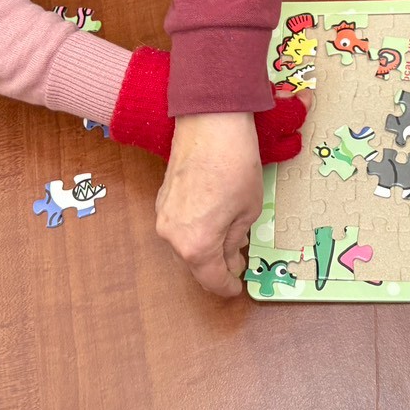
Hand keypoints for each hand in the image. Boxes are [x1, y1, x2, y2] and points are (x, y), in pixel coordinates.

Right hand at [156, 112, 265, 296]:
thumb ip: (235, 240)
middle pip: (196, 263)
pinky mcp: (162, 198)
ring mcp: (163, 215)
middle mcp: (172, 236)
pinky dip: (196, 229)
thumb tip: (231, 255)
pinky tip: (214, 216)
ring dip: (207, 246)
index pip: (212, 280)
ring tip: (231, 235)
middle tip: (239, 261)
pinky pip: (180, 225)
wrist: (210, 121)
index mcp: (196, 245)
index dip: (229, 286)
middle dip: (218, 265)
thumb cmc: (234, 164)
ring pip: (186, 244)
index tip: (239, 288)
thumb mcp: (247, 210)